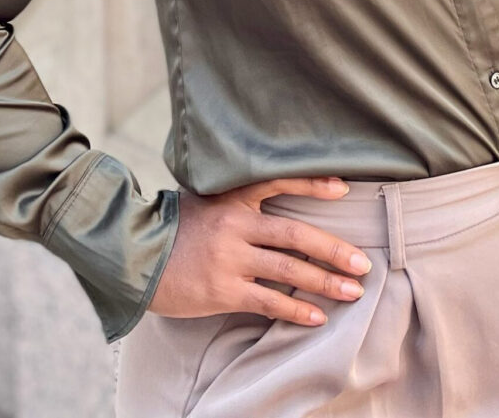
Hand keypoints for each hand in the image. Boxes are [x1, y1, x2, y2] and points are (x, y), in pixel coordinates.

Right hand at [148, 176, 372, 326]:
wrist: (134, 256)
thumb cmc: (173, 227)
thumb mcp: (204, 201)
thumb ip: (235, 201)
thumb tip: (271, 203)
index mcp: (232, 197)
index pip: (279, 182)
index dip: (312, 185)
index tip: (344, 188)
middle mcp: (235, 225)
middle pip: (295, 234)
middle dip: (333, 249)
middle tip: (363, 262)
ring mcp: (230, 259)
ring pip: (288, 269)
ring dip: (324, 281)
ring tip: (352, 291)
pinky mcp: (222, 290)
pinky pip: (267, 301)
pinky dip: (295, 309)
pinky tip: (316, 316)